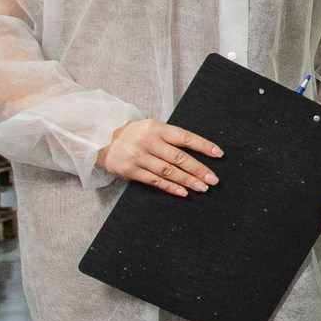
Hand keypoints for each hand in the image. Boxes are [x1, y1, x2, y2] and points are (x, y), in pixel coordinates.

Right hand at [98, 119, 222, 196]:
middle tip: (214, 179)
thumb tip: (202, 150)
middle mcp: (148, 142)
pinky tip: (184, 192)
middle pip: (178, 157)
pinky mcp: (130, 170)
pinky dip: (171, 187)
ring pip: (168, 171)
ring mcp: (138, 157)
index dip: (203, 146)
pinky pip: (155, 181)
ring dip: (187, 181)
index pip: (185, 137)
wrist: (102, 140)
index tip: (219, 154)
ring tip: (203, 187)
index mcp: (157, 128)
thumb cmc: (136, 135)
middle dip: (198, 169)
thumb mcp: (152, 128)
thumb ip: (172, 138)